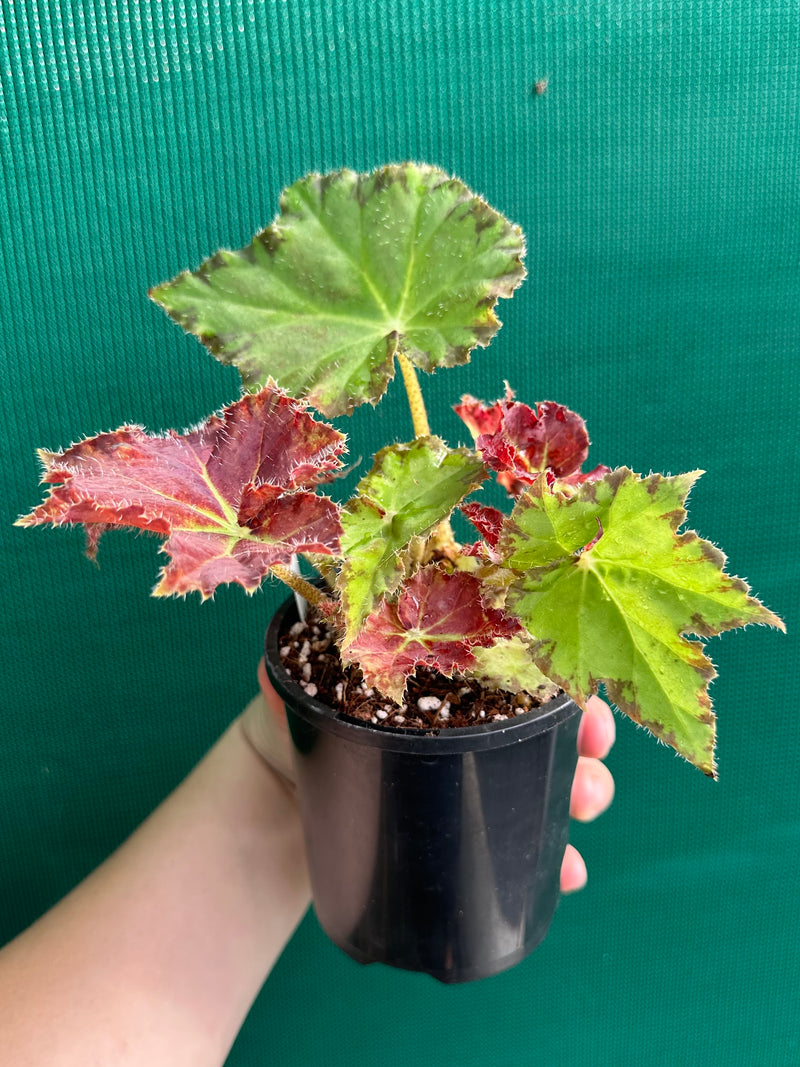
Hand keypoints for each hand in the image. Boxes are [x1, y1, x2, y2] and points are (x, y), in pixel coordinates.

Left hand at [243, 662, 615, 893]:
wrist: (274, 808)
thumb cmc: (295, 731)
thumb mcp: (299, 695)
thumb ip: (293, 675)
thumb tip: (273, 671)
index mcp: (441, 667)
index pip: (515, 656)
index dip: (556, 675)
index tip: (582, 704)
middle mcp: (469, 713)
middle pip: (545, 715)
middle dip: (584, 737)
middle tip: (592, 768)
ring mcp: (471, 768)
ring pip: (546, 770)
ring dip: (580, 789)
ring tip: (583, 812)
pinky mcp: (466, 821)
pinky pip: (523, 831)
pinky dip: (552, 851)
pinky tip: (566, 872)